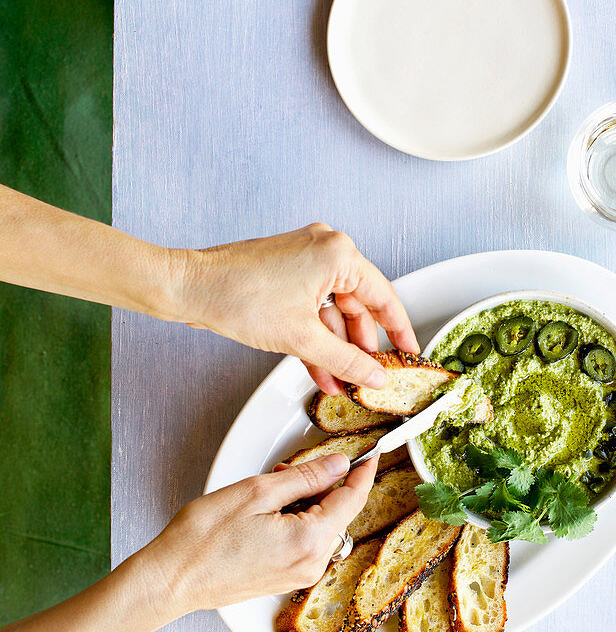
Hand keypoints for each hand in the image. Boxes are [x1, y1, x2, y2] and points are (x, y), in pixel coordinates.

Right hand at [143, 453, 377, 614]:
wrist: (172, 579)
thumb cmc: (203, 539)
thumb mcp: (257, 492)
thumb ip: (305, 476)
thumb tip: (338, 465)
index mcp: (310, 541)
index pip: (352, 499)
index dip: (362, 472)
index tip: (369, 454)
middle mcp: (311, 564)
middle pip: (337, 512)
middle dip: (319, 485)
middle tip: (284, 470)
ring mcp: (299, 575)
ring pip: (321, 526)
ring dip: (304, 503)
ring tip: (267, 493)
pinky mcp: (285, 578)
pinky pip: (306, 542)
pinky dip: (296, 521)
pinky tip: (266, 514)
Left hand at [171, 224, 419, 392]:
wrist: (190, 288)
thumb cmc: (238, 296)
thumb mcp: (302, 338)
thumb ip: (346, 360)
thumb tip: (374, 375)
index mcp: (338, 254)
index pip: (383, 297)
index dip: (399, 330)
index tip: (409, 352)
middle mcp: (325, 249)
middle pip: (358, 306)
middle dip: (360, 347)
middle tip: (370, 375)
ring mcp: (304, 259)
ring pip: (333, 311)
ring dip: (336, 348)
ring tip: (341, 382)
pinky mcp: (287, 273)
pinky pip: (313, 308)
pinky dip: (317, 337)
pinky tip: (321, 369)